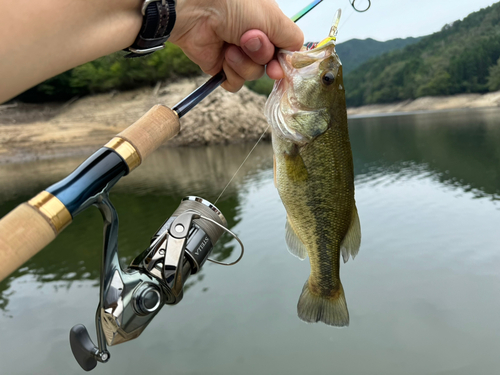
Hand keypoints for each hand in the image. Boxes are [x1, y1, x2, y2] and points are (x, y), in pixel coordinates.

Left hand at [169, 0, 303, 91]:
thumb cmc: (236, 5)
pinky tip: (223, 57)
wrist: (197, 9)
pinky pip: (235, 83)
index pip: (285, 50)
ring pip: (253, 75)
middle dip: (260, 56)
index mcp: (268, 24)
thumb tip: (296, 55)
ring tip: (230, 46)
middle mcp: (253, 39)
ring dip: (243, 63)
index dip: (283, 61)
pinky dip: (231, 74)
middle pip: (269, 65)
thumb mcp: (274, 18)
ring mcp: (237, 53)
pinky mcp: (220, 66)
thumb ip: (292, 38)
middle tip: (246, 40)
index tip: (278, 66)